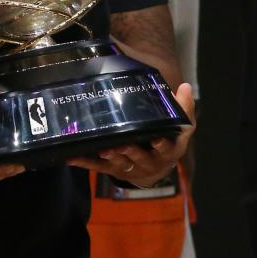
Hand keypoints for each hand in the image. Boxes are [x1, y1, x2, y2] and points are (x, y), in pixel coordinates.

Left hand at [66, 82, 195, 184]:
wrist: (157, 170)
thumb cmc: (169, 142)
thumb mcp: (181, 128)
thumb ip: (184, 108)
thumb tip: (185, 86)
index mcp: (168, 151)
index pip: (166, 148)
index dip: (161, 145)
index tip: (155, 139)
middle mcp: (150, 162)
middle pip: (140, 158)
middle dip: (131, 152)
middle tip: (123, 145)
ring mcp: (131, 168)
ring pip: (120, 164)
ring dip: (111, 157)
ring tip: (103, 150)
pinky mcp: (114, 171)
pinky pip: (99, 167)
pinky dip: (85, 163)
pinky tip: (71, 158)